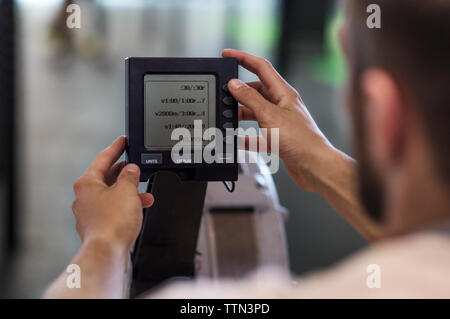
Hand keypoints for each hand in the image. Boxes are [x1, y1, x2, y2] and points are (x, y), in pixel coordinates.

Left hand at [72, 136, 153, 250]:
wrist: (107, 252)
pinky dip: (125, 205)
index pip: (103, 158)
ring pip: (111, 194)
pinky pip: (112, 208)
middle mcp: (84, 196)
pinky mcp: (96, 224)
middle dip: (125, 173)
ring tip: (145, 194)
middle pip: (106, 176)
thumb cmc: (112, 223)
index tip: (123, 141)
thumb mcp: (127, 190)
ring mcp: (89, 211)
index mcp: (87, 183)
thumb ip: (130, 175)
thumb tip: (131, 170)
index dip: (116, 147)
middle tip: (136, 167)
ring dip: (129, 192)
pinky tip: (138, 208)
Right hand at [222, 49, 332, 191]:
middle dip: (239, 91)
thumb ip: (250, 99)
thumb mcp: (269, 115)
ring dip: (242, 114)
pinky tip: (237, 140)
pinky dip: (246, 136)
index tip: (227, 55)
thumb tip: (234, 84)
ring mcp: (280, 122)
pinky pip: (257, 134)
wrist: (313, 165)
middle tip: (224, 93)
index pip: (261, 67)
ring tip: (228, 117)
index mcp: (283, 93)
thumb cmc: (300, 140)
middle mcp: (282, 105)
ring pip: (256, 112)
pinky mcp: (278, 138)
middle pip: (256, 90)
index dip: (243, 58)